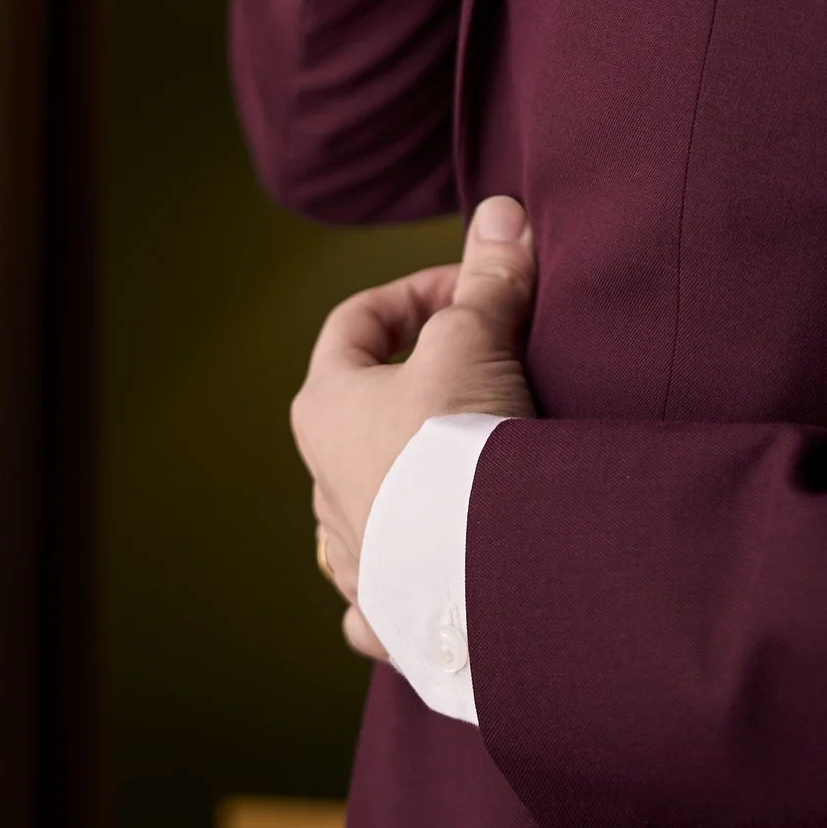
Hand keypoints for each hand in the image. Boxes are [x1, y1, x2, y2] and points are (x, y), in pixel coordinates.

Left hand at [294, 196, 539, 655]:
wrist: (480, 570)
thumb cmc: (457, 445)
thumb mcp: (475, 343)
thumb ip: (487, 282)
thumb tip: (502, 213)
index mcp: (325, 407)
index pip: (355, 325)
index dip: (415, 294)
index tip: (474, 292)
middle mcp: (325, 482)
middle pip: (361, 412)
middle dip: (421, 386)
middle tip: (489, 371)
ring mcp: (355, 553)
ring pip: (367, 503)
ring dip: (408, 482)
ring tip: (471, 470)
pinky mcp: (392, 613)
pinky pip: (387, 593)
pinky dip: (409, 579)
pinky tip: (433, 575)